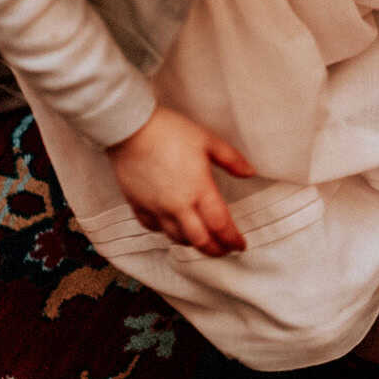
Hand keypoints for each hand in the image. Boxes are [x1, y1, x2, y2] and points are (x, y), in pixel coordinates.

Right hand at [105, 106, 254, 255]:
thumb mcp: (208, 140)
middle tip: (224, 251)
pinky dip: (165, 232)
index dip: (233, 239)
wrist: (128, 127)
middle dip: (215, 249)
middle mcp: (178, 205)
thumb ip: (232, 159)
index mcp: (199, 189)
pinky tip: (171, 229)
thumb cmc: (169, 131)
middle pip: (200, 239)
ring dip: (192, 243)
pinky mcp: (137, 204)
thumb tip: (250, 172)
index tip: (240, 245)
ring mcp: (155, 207)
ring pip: (176, 237)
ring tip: (202, 241)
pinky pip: (152, 227)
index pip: (221, 225)